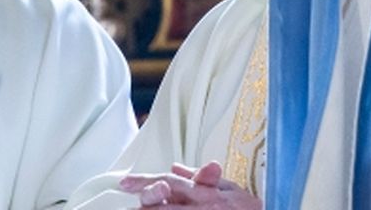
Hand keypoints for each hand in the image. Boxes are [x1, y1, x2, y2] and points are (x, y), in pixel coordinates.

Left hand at [118, 162, 260, 208]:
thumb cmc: (245, 207)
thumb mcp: (226, 187)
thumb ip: (200, 177)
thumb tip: (176, 167)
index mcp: (204, 192)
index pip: (169, 182)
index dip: (145, 181)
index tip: (125, 182)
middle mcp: (201, 207)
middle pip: (162, 207)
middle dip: (146, 204)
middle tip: (130, 208)